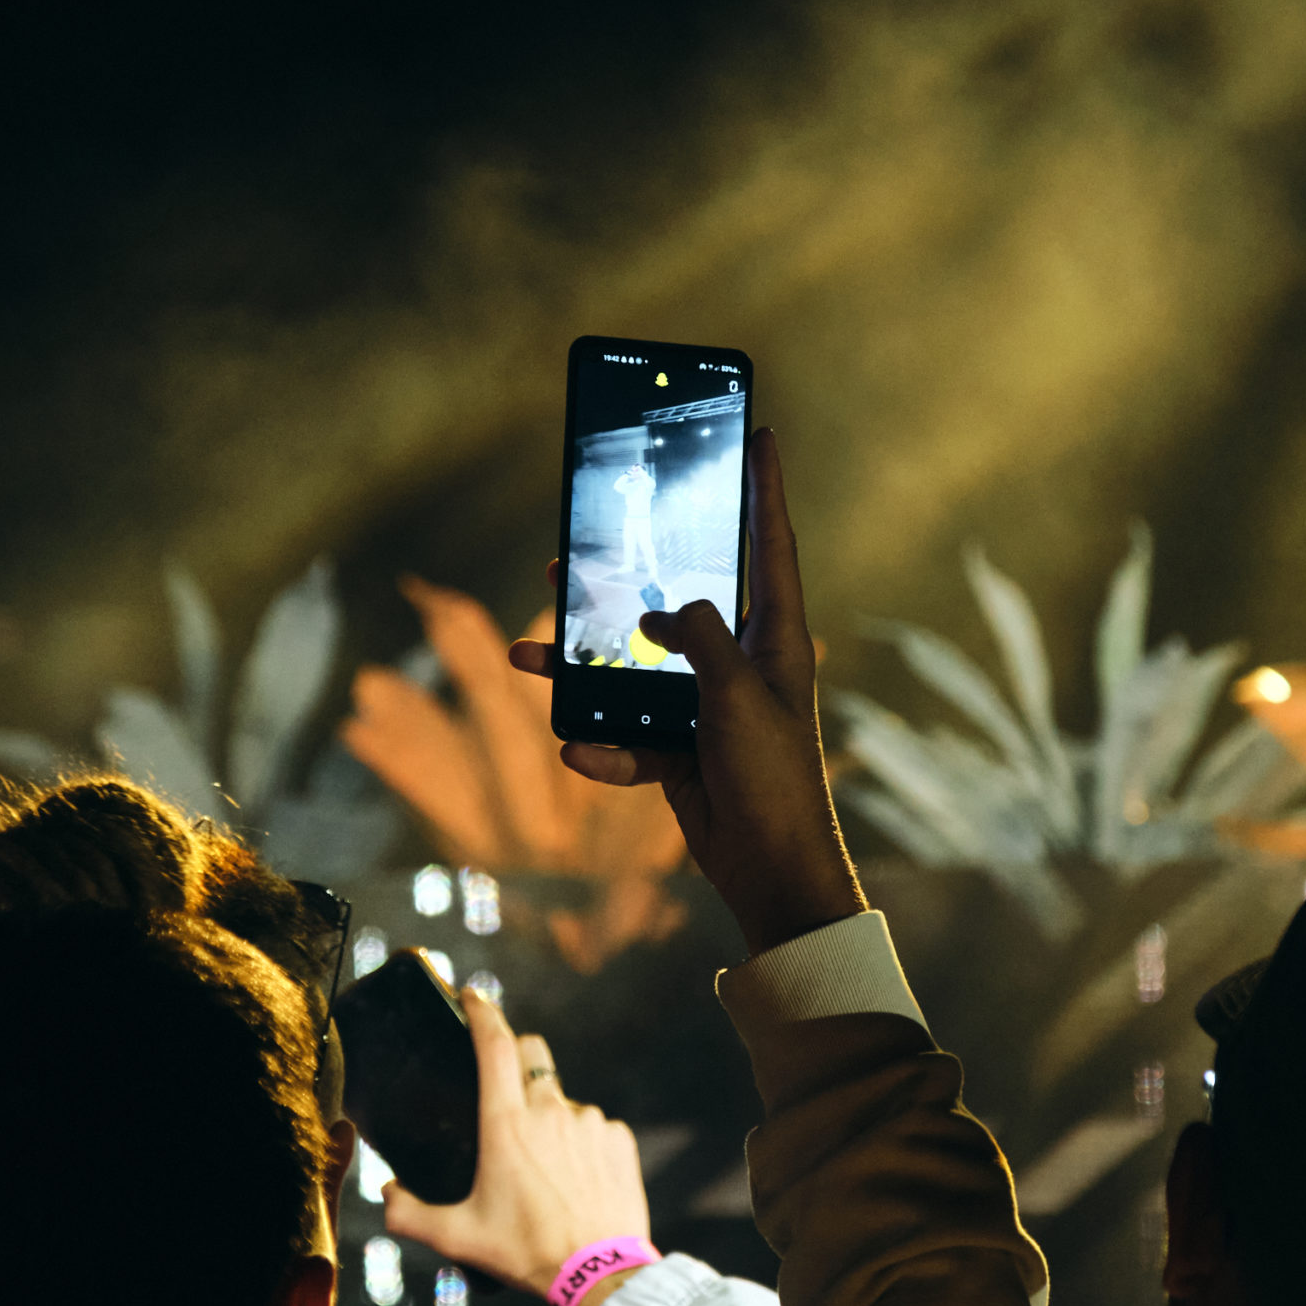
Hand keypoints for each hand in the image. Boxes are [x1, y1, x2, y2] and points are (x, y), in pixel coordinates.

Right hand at [382, 990, 650, 1305]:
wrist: (601, 1277)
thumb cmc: (527, 1253)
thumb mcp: (459, 1239)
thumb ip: (410, 1215)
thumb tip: (385, 1194)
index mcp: (506, 1124)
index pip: (494, 1044)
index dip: (482, 1011)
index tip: (472, 995)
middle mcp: (550, 1111)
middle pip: (531, 1053)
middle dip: (515, 1054)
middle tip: (502, 1087)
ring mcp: (589, 1121)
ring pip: (562, 1099)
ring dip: (549, 1117)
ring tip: (542, 1168)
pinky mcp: (618, 1139)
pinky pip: (594, 1126)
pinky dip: (581, 1143)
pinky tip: (574, 1180)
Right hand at [511, 427, 864, 955]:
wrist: (770, 872)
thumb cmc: (773, 780)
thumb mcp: (738, 697)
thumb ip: (699, 640)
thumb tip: (663, 611)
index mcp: (773, 638)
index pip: (770, 545)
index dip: (765, 489)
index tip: (760, 433)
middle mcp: (739, 662)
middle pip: (677, 599)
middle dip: (624, 579)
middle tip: (580, 545)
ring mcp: (705, 706)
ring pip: (634, 668)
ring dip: (584, 667)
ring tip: (532, 655)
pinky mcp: (679, 749)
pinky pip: (627, 736)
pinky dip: (602, 748)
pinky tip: (579, 752)